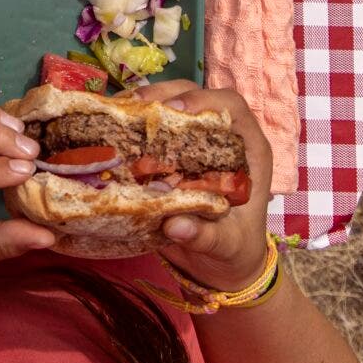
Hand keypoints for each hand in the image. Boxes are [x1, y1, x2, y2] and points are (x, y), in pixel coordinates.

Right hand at [135, 80, 274, 291]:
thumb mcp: (227, 246)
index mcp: (248, 152)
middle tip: (133, 107)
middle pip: (196, 96)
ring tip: (118, 112)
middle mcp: (222, 139)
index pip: (232, 107)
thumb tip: (176, 225)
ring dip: (144, 104)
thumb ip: (207, 236)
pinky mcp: (172, 153)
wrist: (220, 267)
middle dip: (164, 95)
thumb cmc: (234, 251)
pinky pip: (154, 126)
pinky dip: (133, 122)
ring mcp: (195, 143)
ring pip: (171, 104)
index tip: (175, 111)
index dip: (205, 100)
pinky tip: (114, 127)